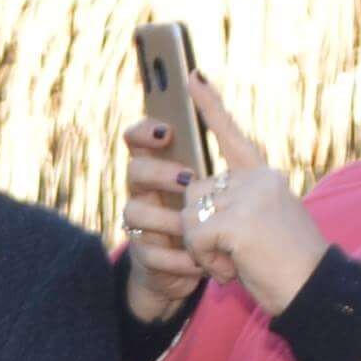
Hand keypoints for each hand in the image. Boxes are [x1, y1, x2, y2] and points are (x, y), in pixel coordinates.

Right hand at [119, 120, 212, 321]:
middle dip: (159, 172)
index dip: (144, 131)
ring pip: (135, 211)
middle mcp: (144, 192)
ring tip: (195, 228)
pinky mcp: (144, 255)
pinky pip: (150, 252)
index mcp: (161, 168)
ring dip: (167, 219)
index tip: (167, 131)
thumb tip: (218, 94)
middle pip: (134, 170)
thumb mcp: (226, 182)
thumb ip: (227, 144)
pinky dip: (177, 257)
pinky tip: (199, 261)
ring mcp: (140, 224)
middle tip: (188, 179)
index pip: (138, 139)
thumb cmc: (216, 215)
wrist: (204, 266)